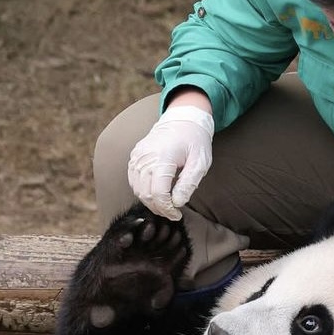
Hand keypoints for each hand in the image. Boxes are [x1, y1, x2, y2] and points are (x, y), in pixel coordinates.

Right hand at [126, 103, 213, 219]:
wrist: (182, 119)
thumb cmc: (194, 141)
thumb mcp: (200, 162)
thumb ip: (188, 184)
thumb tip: (177, 203)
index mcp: (163, 158)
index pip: (158, 193)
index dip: (167, 209)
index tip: (177, 215)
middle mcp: (145, 157)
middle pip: (145, 194)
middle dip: (159, 208)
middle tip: (172, 213)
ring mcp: (137, 156)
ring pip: (137, 189)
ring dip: (150, 201)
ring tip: (166, 204)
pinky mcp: (134, 156)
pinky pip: (133, 180)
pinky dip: (142, 190)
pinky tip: (156, 192)